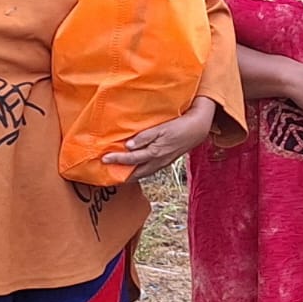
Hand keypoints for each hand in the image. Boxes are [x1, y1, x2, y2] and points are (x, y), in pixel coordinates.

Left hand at [102, 97, 216, 180]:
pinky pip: (150, 170)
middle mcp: (158, 161)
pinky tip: (136, 167)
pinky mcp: (167, 161)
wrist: (198, 129)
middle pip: (136, 173)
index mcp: (155, 153)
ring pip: (143, 173)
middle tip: (108, 175)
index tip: (104, 159)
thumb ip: (144, 137)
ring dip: (130, 175)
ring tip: (119, 174)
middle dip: (122, 176)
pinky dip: (140, 171)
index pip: (131, 159)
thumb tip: (128, 145)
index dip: (117, 159)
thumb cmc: (179, 126)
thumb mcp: (161, 128)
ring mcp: (163, 163)